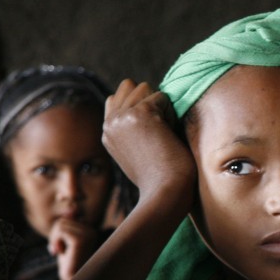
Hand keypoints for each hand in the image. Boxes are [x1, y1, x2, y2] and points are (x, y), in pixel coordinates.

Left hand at [48, 218, 98, 279]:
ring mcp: (88, 234)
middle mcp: (91, 230)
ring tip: (61, 251)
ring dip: (54, 239)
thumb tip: (70, 208)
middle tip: (59, 249)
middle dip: (55, 235)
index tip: (61, 229)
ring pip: (60, 224)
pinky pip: (60, 230)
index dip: (61, 224)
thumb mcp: (64, 242)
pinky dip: (55, 241)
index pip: (68, 217)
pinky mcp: (81, 240)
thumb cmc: (68, 264)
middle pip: (63, 220)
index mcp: (88, 230)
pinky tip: (60, 252)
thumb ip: (65, 227)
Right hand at [103, 80, 195, 210]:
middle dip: (151, 101)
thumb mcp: (138, 153)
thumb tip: (148, 104)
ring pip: (146, 88)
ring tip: (164, 135)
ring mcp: (122, 117)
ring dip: (162, 107)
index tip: (153, 133)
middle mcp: (110, 123)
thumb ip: (134, 130)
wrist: (165, 192)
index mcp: (108, 132)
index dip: (141, 106)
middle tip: (160, 132)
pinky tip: (168, 137)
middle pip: (131, 87)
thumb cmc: (162, 178)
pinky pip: (162, 97)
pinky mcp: (140, 113)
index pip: (117, 98)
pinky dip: (171, 114)